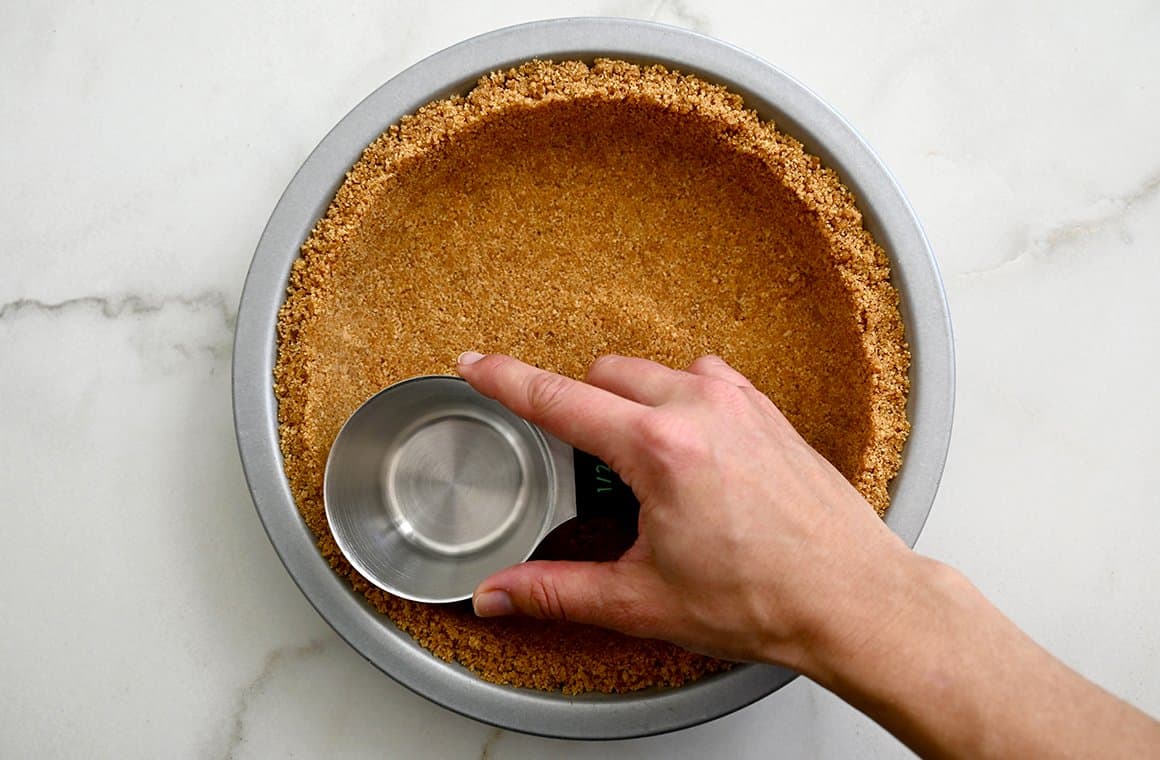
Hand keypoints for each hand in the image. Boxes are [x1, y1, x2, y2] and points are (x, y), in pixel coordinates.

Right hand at [456, 351, 911, 667]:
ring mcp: (740, 403)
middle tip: (582, 464)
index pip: (559, 398)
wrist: (853, 598)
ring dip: (632, 400)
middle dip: (580, 405)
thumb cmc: (765, 599)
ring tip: (639, 461)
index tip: (475, 364)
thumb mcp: (644, 600)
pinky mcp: (768, 410)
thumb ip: (557, 592)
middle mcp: (700, 409)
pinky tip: (690, 449)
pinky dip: (681, 399)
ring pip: (656, 372)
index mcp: (659, 449)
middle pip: (606, 375)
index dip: (506, 379)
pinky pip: (705, 379)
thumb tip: (500, 596)